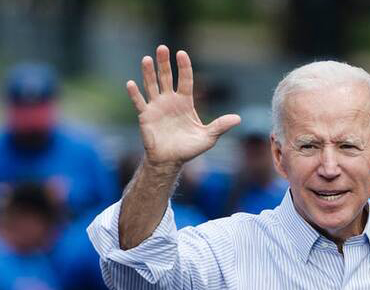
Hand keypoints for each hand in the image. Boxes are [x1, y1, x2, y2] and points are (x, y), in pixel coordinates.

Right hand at [126, 45, 239, 167]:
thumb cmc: (189, 148)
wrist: (170, 161)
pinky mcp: (146, 116)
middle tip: (163, 48)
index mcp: (185, 103)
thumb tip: (238, 119)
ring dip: (149, 73)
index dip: (184, 67)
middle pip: (166, 77)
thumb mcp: (208, 137)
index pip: (185, 80)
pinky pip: (139, 102)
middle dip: (164, 63)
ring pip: (151, 85)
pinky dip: (135, 94)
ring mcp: (156, 107)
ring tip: (147, 59)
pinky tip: (131, 83)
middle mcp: (170, 101)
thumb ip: (221, 126)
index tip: (182, 54)